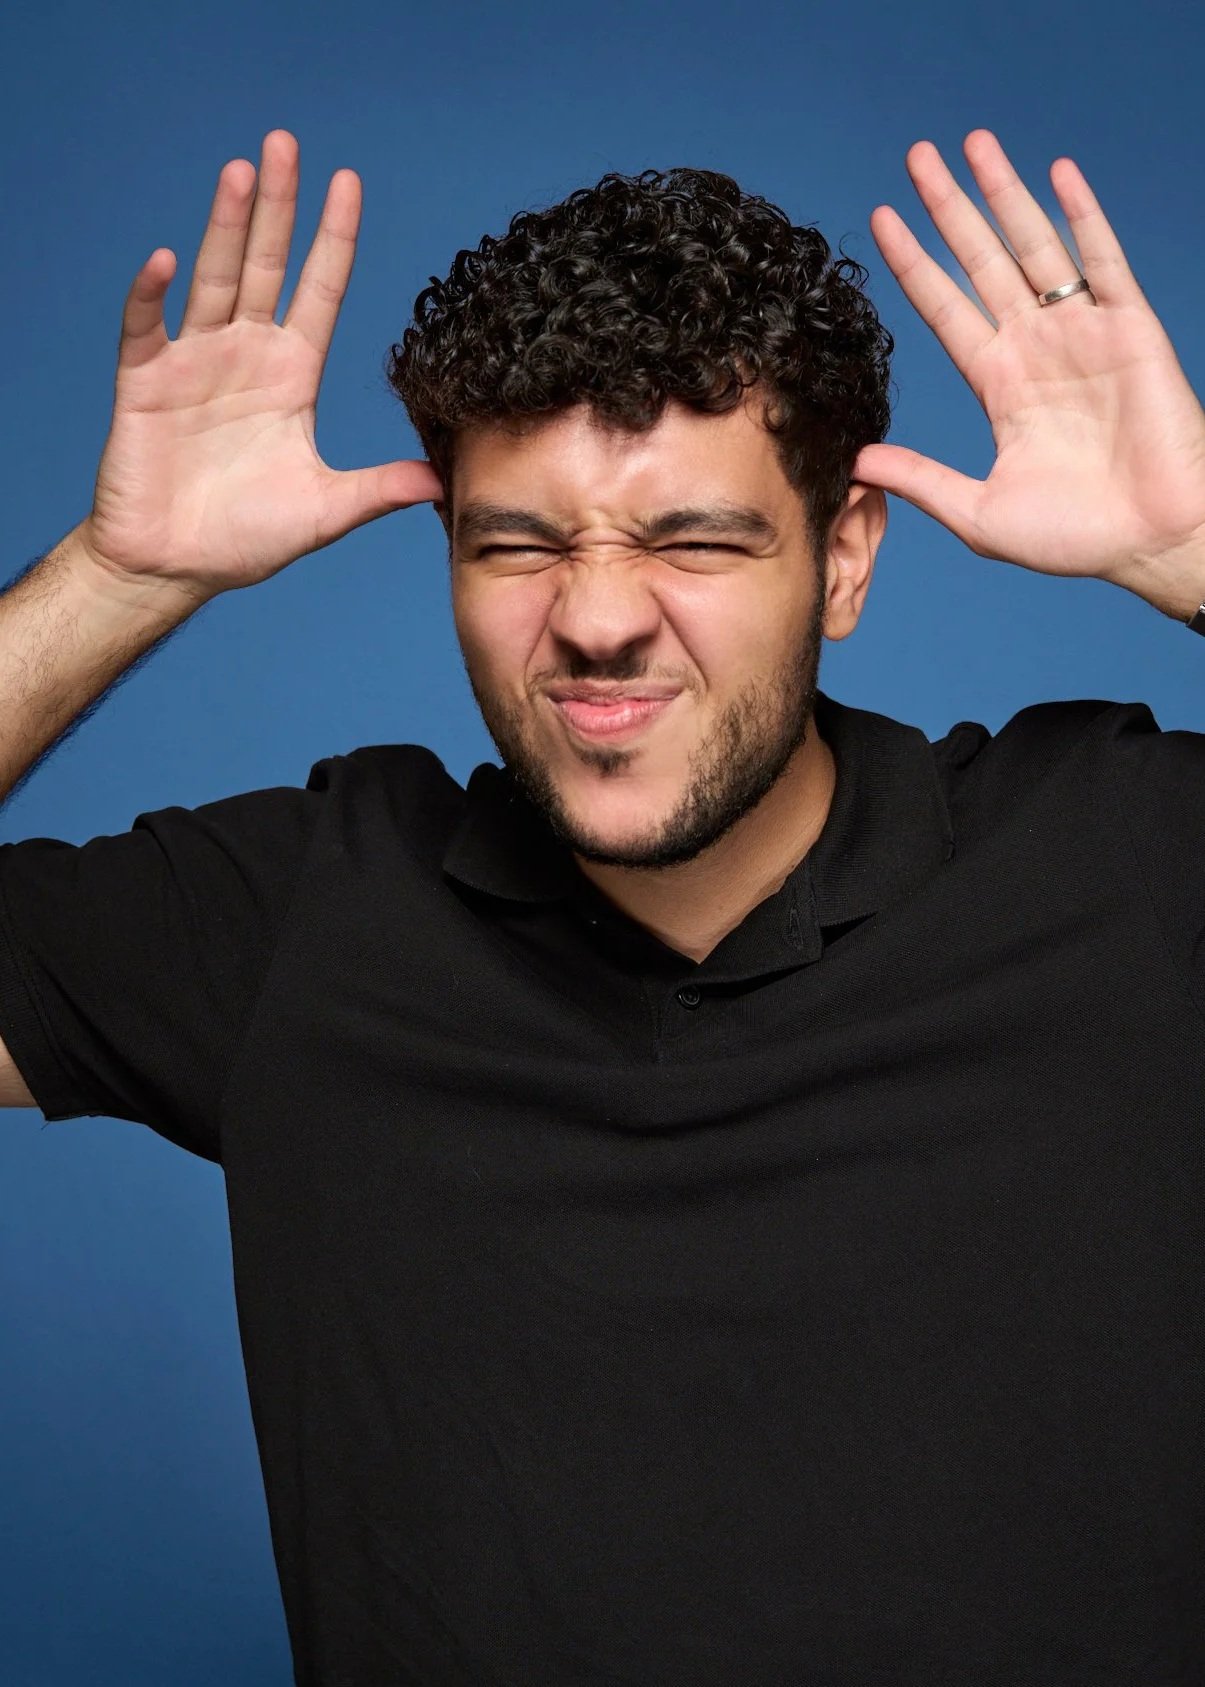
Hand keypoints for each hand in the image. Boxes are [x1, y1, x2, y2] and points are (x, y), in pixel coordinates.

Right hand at [82, 130, 442, 601]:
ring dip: (225, 228)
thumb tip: (440, 482)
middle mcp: (245, 355)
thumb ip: (377, 490)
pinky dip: (152, 296)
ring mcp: (193, 363)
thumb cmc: (245, 538)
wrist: (175, 566)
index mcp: (292, 376)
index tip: (349, 183)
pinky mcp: (145, 384)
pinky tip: (165, 261)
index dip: (333, 238)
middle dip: (279, 207)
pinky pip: (146, 328)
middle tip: (288, 144)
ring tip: (242, 173)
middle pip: (266, 266)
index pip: (319, 290)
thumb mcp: (324, 511)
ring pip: (213, 279)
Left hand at [854, 130, 1204, 617]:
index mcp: (999, 386)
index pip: (944, 309)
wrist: (1151, 542)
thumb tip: (856, 463)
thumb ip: (920, 481)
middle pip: (981, 261)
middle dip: (948, 209)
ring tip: (972, 144)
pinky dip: (1082, 216)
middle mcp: (1035, 348)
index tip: (881, 222)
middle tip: (916, 158)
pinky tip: (1058, 174)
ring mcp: (1082, 333)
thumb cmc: (1076, 538)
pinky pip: (1104, 260)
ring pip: (1034, 246)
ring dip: (1004, 193)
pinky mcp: (1130, 328)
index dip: (914, 264)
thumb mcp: (978, 513)